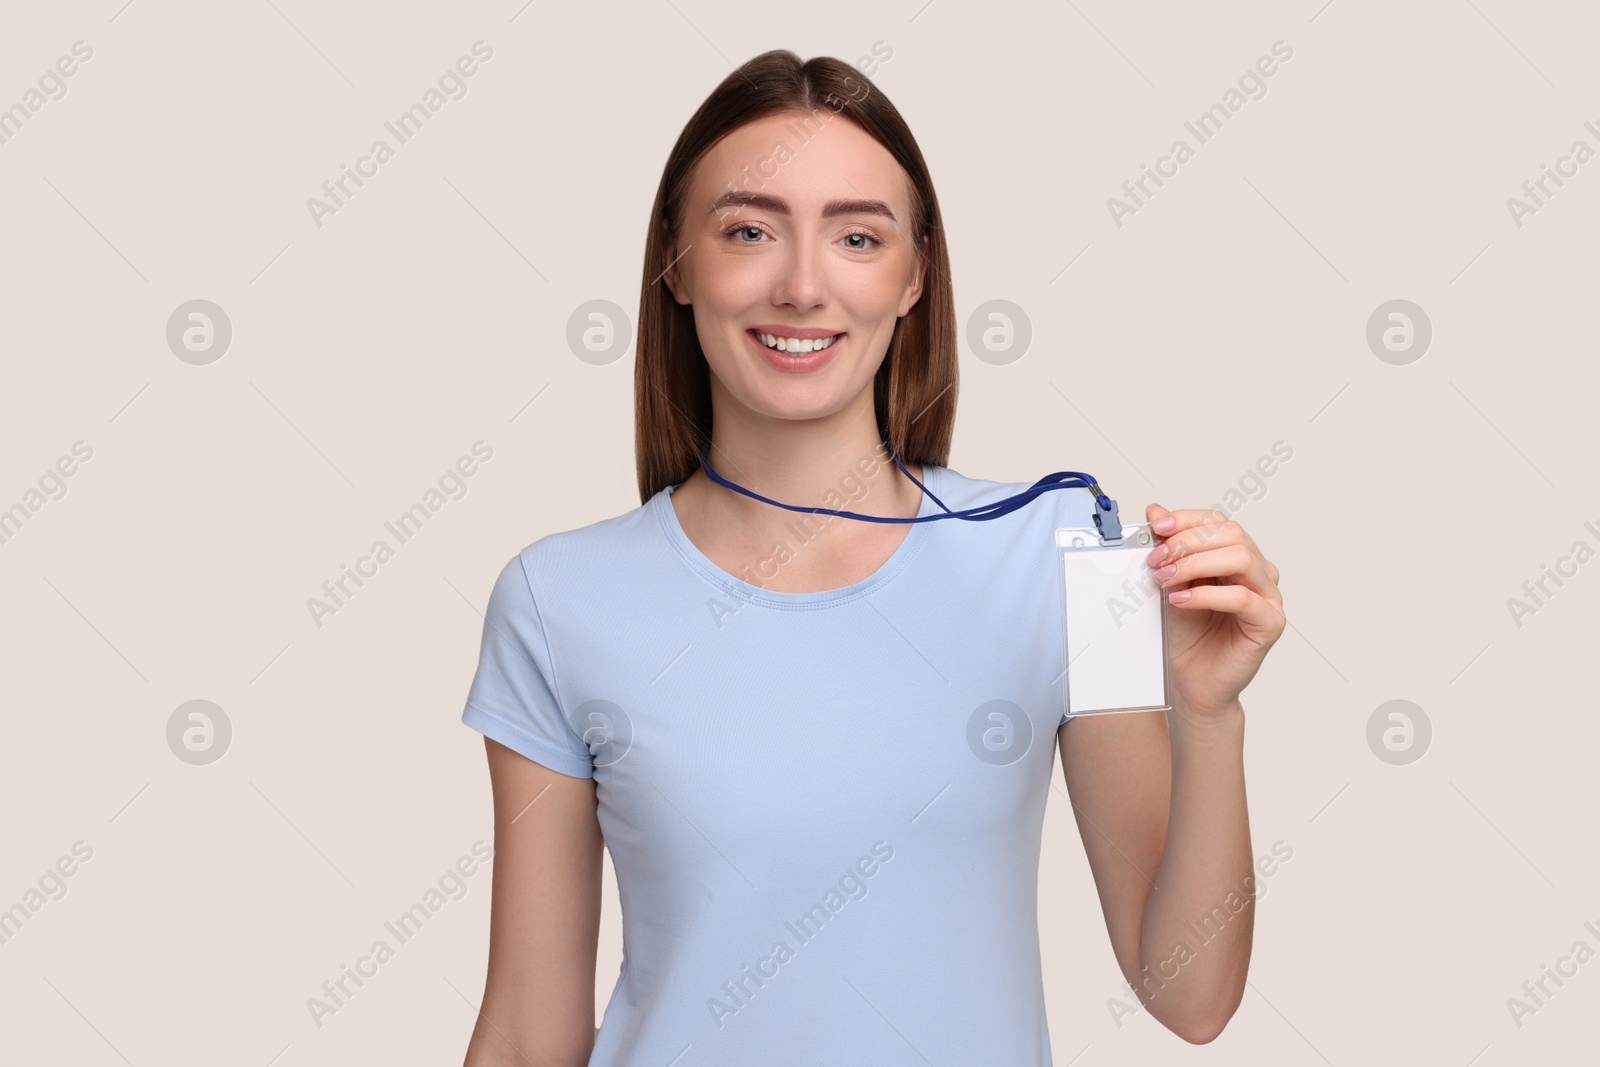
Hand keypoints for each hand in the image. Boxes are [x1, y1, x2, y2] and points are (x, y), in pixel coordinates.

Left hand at [1144, 503, 1284, 719]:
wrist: (1191, 681)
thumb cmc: (1186, 635)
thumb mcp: (1168, 584)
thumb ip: (1167, 548)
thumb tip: (1156, 510)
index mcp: (1236, 556)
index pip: (1218, 522)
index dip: (1187, 520)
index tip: (1157, 526)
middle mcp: (1257, 572)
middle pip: (1231, 535)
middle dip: (1187, 542)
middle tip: (1156, 559)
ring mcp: (1268, 596)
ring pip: (1241, 558)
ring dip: (1196, 564)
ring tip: (1166, 579)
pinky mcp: (1270, 622)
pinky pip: (1244, 598)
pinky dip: (1208, 595)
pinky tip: (1181, 601)